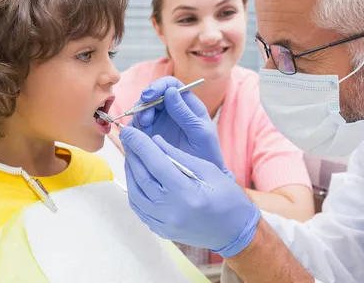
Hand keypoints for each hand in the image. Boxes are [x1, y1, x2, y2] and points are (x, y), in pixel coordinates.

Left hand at [120, 126, 260, 256]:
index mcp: (186, 193)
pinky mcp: (161, 231)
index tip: (129, 131)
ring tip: (132, 156)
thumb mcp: (208, 170)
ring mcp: (164, 224)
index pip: (155, 164)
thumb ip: (179, 156)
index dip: (140, 145)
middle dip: (132, 154)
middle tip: (127, 138)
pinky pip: (140, 209)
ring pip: (135, 194)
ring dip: (130, 172)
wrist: (235, 232)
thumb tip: (154, 141)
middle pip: (141, 178)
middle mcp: (171, 211)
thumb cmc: (227, 197)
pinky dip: (135, 190)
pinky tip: (137, 177)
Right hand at [132, 76, 232, 178]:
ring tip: (143, 126)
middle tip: (144, 116)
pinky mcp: (149, 135)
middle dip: (145, 102)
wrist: (201, 179)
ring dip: (139, 114)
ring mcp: (159, 122)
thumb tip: (170, 91)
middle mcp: (171, 110)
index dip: (158, 86)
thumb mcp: (200, 133)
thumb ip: (186, 113)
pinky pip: (137, 126)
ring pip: (143, 110)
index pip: (170, 85)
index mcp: (187, 105)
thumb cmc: (207, 155)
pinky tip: (137, 135)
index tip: (149, 95)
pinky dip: (134, 128)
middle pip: (152, 96)